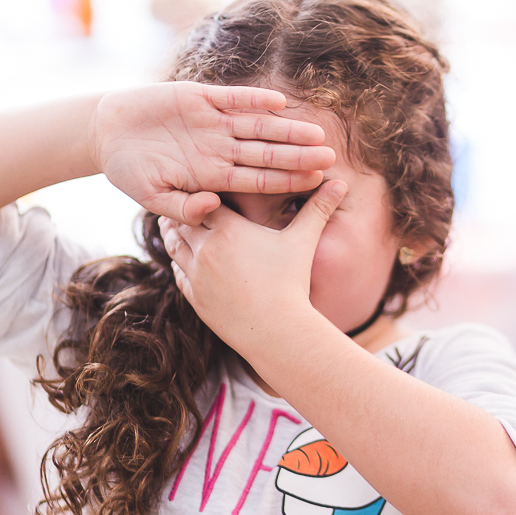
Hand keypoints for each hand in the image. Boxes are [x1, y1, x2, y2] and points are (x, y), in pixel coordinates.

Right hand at [92, 82, 334, 223]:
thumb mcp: (152, 198)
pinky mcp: (200, 97)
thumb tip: (213, 207)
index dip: (287, 181)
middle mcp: (220, 148)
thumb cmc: (130, 172)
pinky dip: (254, 99)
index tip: (316, 182)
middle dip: (298, 155)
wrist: (106, 134)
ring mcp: (213, 123)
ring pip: (258, 125)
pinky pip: (233, 98)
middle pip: (267, 153)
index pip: (259, 180)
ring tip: (316, 132)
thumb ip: (181, 207)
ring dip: (287, 128)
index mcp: (213, 175)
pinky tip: (279, 102)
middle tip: (330, 156)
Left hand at [158, 179, 347, 348]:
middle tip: (184, 203)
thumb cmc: (292, 283)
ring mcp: (196, 274)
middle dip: (185, 212)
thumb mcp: (303, 241)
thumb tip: (340, 183)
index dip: (204, 195)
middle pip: (183, 220)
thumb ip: (318, 209)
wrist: (277, 331)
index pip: (203, 200)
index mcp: (228, 229)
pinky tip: (185, 258)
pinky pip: (178, 272)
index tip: (205, 190)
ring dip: (176, 235)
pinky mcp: (194, 297)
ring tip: (179, 227)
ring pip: (175, 246)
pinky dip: (180, 261)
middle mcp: (206, 249)